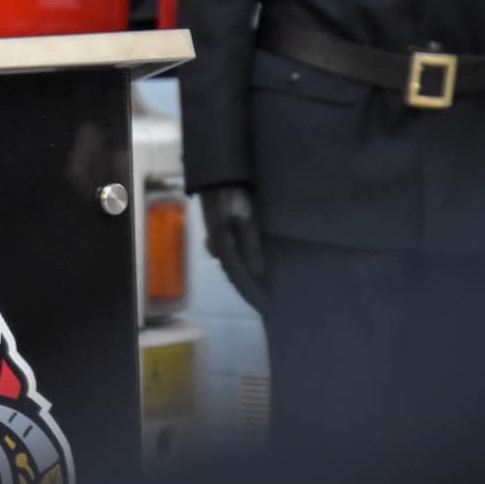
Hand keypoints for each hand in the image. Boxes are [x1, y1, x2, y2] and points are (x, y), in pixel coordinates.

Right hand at [200, 185, 268, 313]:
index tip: (269, 310)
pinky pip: (231, 255)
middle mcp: (218, 247)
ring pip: (232, 266)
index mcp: (224, 247)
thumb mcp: (245, 217)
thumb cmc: (232, 194)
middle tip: (268, 304)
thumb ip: (251, 244)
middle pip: (235, 276)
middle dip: (250, 291)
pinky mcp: (219, 230)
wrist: (215, 173)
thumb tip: (259, 274)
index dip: (254, 295)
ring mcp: (216, 238)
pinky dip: (243, 265)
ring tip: (263, 289)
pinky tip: (252, 266)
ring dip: (245, 279)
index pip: (240, 279)